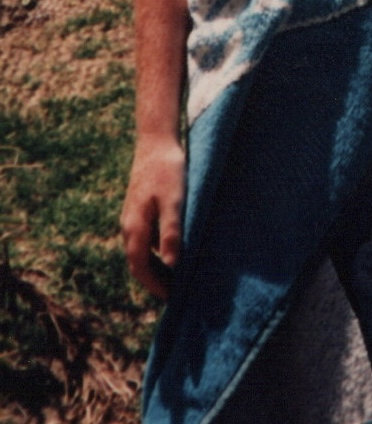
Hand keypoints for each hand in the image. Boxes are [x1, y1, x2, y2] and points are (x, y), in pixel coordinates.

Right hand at [121, 136, 185, 298]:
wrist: (156, 141)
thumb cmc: (168, 170)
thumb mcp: (174, 200)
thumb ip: (171, 231)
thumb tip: (172, 264)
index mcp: (135, 227)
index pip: (140, 267)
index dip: (154, 285)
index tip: (171, 298)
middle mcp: (129, 225)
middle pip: (137, 263)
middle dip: (153, 280)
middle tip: (174, 293)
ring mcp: (132, 217)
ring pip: (140, 251)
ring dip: (154, 267)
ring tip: (174, 277)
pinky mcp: (139, 208)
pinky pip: (143, 238)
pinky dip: (154, 251)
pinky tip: (171, 250)